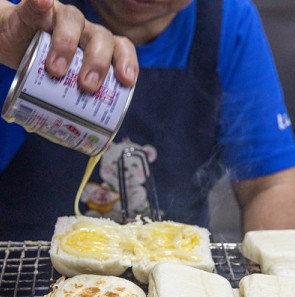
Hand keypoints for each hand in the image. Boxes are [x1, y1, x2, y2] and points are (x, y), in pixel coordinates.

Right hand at [0, 0, 137, 91]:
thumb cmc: (50, 69)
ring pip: (74, 21)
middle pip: (102, 39)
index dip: (128, 63)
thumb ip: (81, 102)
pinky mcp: (38, 12)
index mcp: (101, 49)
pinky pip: (39, 4)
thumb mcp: (70, 87)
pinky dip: (41, 3)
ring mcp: (63, 19)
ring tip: (56, 70)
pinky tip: (42, 5)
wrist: (17, 46)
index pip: (122, 49)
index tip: (126, 81)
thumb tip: (89, 136)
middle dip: (98, 63)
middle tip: (87, 86)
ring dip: (67, 45)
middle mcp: (87, 32)